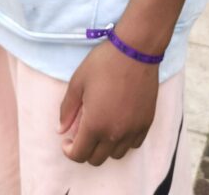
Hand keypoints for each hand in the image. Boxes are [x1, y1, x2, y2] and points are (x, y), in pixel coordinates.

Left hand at [57, 40, 158, 166]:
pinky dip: (123, 141)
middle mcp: (115, 134)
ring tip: (100, 128)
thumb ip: (67, 109)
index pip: (79, 155)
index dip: (69, 151)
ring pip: (116, 155)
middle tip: (81, 133)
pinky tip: (118, 124)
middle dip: (85, 150)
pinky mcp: (146, 123)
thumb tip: (61, 130)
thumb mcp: (78, 82)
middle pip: (97, 159)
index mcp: (95, 124)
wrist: (135, 50)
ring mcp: (133, 130)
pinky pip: (134, 144)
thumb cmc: (104, 63)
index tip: (67, 140)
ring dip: (104, 147)